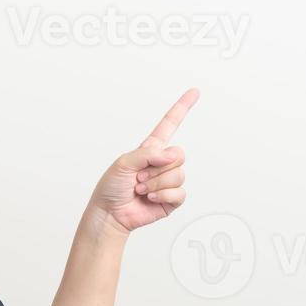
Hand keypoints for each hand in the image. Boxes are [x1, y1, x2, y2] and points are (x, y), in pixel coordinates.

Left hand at [89, 87, 197, 233]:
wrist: (110, 213)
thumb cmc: (112, 187)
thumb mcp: (124, 163)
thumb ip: (148, 154)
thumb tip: (172, 155)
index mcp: (150, 149)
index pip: (169, 125)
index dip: (182, 108)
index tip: (194, 92)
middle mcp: (162, 163)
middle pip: (179, 154)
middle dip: (158, 167)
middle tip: (139, 177)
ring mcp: (168, 181)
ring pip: (178, 174)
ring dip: (157, 183)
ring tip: (141, 189)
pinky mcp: (172, 199)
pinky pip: (180, 192)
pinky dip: (164, 194)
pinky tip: (151, 198)